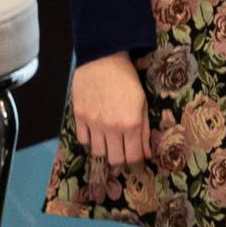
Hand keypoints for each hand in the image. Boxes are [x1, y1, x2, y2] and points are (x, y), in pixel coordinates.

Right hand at [69, 51, 150, 167]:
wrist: (103, 58)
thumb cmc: (127, 79)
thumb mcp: (143, 103)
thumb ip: (143, 130)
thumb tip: (146, 153)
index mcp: (130, 124)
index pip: (132, 157)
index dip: (136, 166)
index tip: (138, 168)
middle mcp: (110, 127)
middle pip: (115, 159)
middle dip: (122, 160)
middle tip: (125, 154)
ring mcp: (92, 123)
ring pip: (97, 152)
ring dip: (106, 151)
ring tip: (111, 142)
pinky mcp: (79, 116)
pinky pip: (83, 139)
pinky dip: (90, 140)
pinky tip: (97, 133)